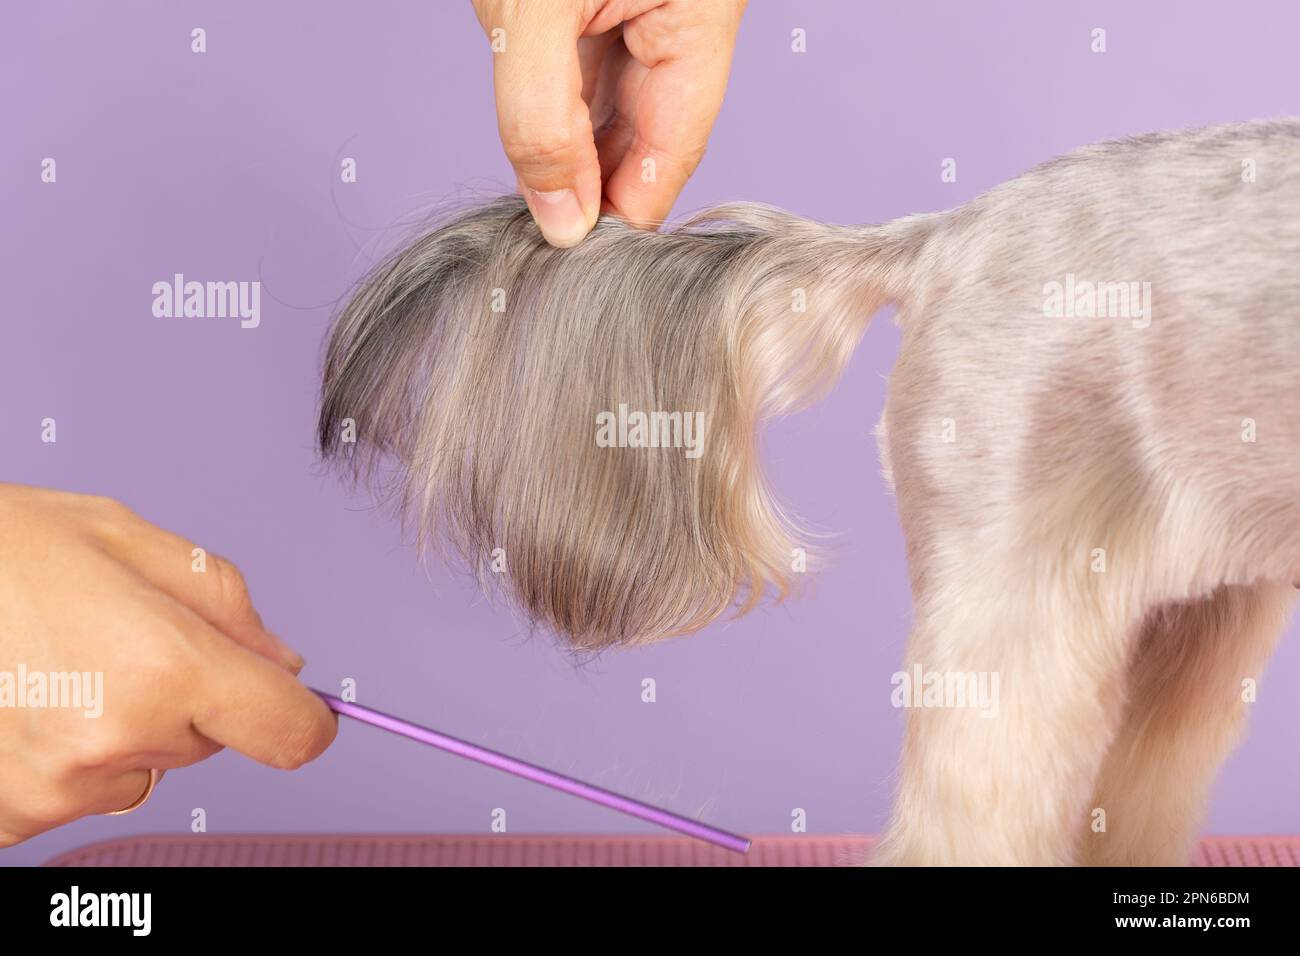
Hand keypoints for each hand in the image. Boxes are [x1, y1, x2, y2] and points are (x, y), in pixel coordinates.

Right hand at [0, 484, 335, 846]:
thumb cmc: (1, 549)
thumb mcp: (129, 538)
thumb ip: (226, 603)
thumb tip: (280, 661)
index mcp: (164, 668)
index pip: (289, 732)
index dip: (301, 715)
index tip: (295, 702)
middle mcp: (116, 742)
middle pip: (213, 738)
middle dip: (191, 693)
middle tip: (120, 638)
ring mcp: (58, 788)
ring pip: (149, 766)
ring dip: (129, 725)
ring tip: (63, 665)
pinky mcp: (14, 814)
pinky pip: (87, 788)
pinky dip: (74, 754)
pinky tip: (33, 699)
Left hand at [471, 0, 747, 246]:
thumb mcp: (529, 14)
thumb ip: (541, 119)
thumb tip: (563, 222)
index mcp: (701, 15)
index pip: (674, 150)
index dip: (626, 213)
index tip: (582, 263)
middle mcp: (684, 18)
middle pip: (647, 135)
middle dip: (596, 187)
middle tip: (548, 240)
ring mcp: (644, 9)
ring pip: (614, 111)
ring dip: (573, 156)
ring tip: (536, 201)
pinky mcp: (600, 3)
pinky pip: (586, 78)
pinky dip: (557, 117)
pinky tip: (533, 152)